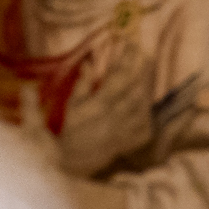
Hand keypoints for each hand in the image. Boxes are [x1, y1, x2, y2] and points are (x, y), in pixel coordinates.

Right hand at [53, 45, 157, 180]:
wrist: (67, 165)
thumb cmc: (62, 134)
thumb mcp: (69, 105)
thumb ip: (80, 85)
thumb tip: (89, 64)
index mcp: (98, 106)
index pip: (118, 78)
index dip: (125, 59)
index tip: (129, 43)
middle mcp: (114, 119)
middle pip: (135, 89)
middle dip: (140, 69)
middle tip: (143, 53)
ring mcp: (122, 133)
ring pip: (142, 107)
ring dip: (145, 88)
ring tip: (146, 72)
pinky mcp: (125, 145)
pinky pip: (143, 129)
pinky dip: (146, 115)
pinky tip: (144, 105)